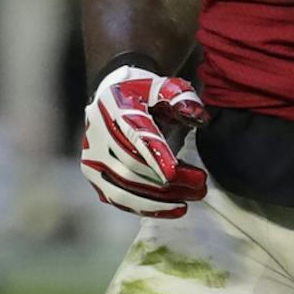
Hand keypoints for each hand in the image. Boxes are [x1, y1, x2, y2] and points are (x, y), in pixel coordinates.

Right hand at [80, 65, 206, 217]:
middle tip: (201, 185)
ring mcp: (92, 158)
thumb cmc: (142, 94)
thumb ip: (181, 96)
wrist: (112, 100)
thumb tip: (198, 118)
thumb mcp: (163, 85)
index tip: (175, 173)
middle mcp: (96, 134)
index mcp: (113, 106)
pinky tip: (173, 209)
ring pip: (125, 188)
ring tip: (191, 199)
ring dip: (161, 199)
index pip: (134, 135)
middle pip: (132, 166)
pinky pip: (119, 199)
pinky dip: (147, 208)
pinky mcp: (94, 177)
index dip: (154, 156)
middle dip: (169, 181)